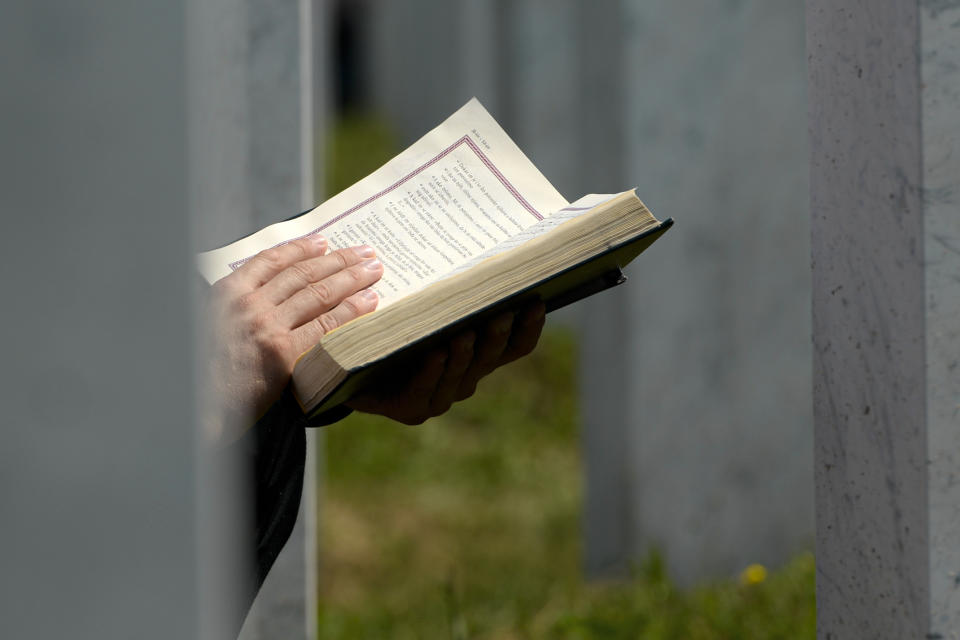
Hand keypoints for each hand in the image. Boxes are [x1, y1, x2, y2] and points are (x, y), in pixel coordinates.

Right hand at [203, 235, 383, 443]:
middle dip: (337, 260)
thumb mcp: (209, 325)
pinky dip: (351, 311)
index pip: (272, 260)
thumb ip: (237, 307)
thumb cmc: (203, 371)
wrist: (196, 406)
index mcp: (228, 292)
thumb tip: (271, 295)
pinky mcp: (283, 353)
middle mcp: (248, 303)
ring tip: (373, 271)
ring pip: (318, 294)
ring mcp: (266, 326)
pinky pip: (325, 325)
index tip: (324, 242)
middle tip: (364, 253)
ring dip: (351, 279)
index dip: (302, 248)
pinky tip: (369, 302)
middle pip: (302, 274)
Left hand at [346, 300, 545, 424]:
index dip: (530, 328)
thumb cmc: (397, 331)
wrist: (352, 368)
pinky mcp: (412, 409)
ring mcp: (441, 397)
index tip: (536, 302)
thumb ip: (452, 296)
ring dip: (465, 355)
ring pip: (461, 376)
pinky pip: (426, 390)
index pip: (516, 347)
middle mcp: (466, 378)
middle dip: (497, 335)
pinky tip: (435, 353)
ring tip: (465, 333)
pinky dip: (433, 371)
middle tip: (502, 312)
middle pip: (490, 359)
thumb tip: (478, 256)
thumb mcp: (427, 309)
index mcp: (478, 356)